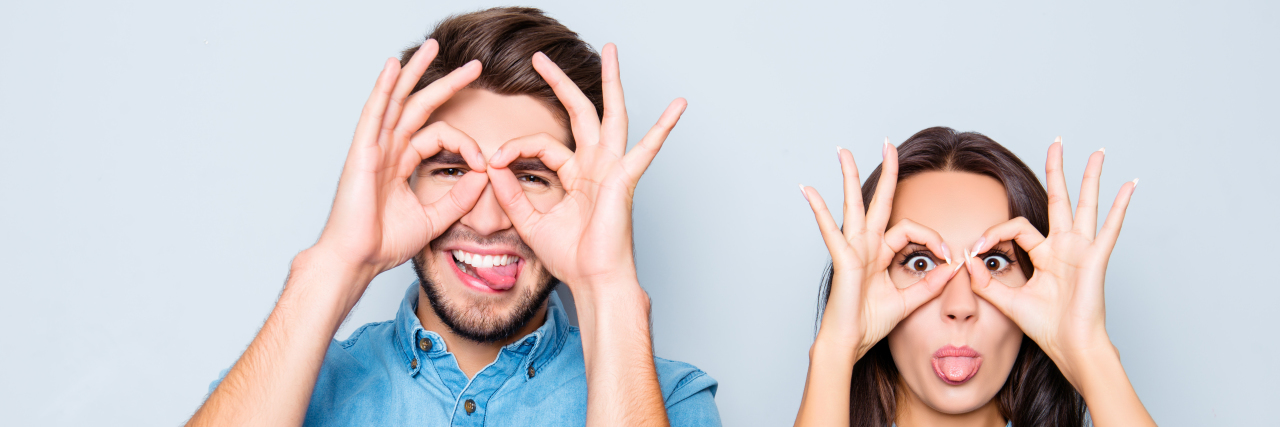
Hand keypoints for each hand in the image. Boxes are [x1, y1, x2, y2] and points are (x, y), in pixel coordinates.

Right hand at [310, 40, 489, 290]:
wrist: (357, 260)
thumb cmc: (384, 243)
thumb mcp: (434, 219)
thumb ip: (458, 198)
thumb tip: (484, 176)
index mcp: (401, 163)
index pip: (439, 136)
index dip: (465, 144)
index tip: (483, 163)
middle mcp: (387, 149)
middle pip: (419, 105)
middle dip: (446, 83)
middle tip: (474, 66)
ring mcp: (373, 148)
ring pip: (398, 99)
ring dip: (416, 71)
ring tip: (434, 47)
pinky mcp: (362, 152)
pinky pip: (374, 113)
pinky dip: (384, 87)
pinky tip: (393, 65)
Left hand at [486, 44, 685, 292]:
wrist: (592, 280)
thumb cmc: (569, 257)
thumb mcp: (529, 221)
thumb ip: (511, 192)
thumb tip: (492, 165)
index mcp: (576, 174)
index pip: (543, 145)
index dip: (515, 147)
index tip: (493, 161)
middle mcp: (596, 165)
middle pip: (580, 112)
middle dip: (560, 83)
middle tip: (539, 57)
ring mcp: (613, 169)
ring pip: (612, 115)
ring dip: (611, 82)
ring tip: (612, 52)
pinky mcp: (625, 179)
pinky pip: (646, 149)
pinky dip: (663, 127)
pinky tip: (678, 106)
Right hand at [801, 142, 958, 358]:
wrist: (851, 342)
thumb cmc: (871, 323)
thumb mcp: (910, 301)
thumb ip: (931, 284)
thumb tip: (954, 267)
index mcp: (880, 253)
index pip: (910, 229)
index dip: (933, 238)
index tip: (950, 256)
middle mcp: (866, 245)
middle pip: (877, 201)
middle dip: (886, 172)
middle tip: (888, 144)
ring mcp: (852, 249)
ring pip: (852, 205)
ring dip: (849, 177)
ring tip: (843, 152)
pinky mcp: (843, 259)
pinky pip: (830, 230)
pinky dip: (819, 210)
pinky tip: (808, 190)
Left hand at [966, 139, 1136, 384]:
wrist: (1070, 347)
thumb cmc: (1046, 328)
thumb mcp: (1008, 302)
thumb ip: (986, 283)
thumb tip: (967, 262)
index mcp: (1046, 255)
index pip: (1016, 228)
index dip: (993, 233)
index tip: (974, 248)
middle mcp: (1065, 247)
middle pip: (1059, 200)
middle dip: (1056, 171)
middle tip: (1055, 144)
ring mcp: (1082, 250)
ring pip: (1085, 205)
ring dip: (1089, 178)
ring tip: (1095, 152)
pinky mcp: (1096, 259)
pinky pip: (1110, 228)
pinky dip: (1121, 207)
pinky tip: (1129, 185)